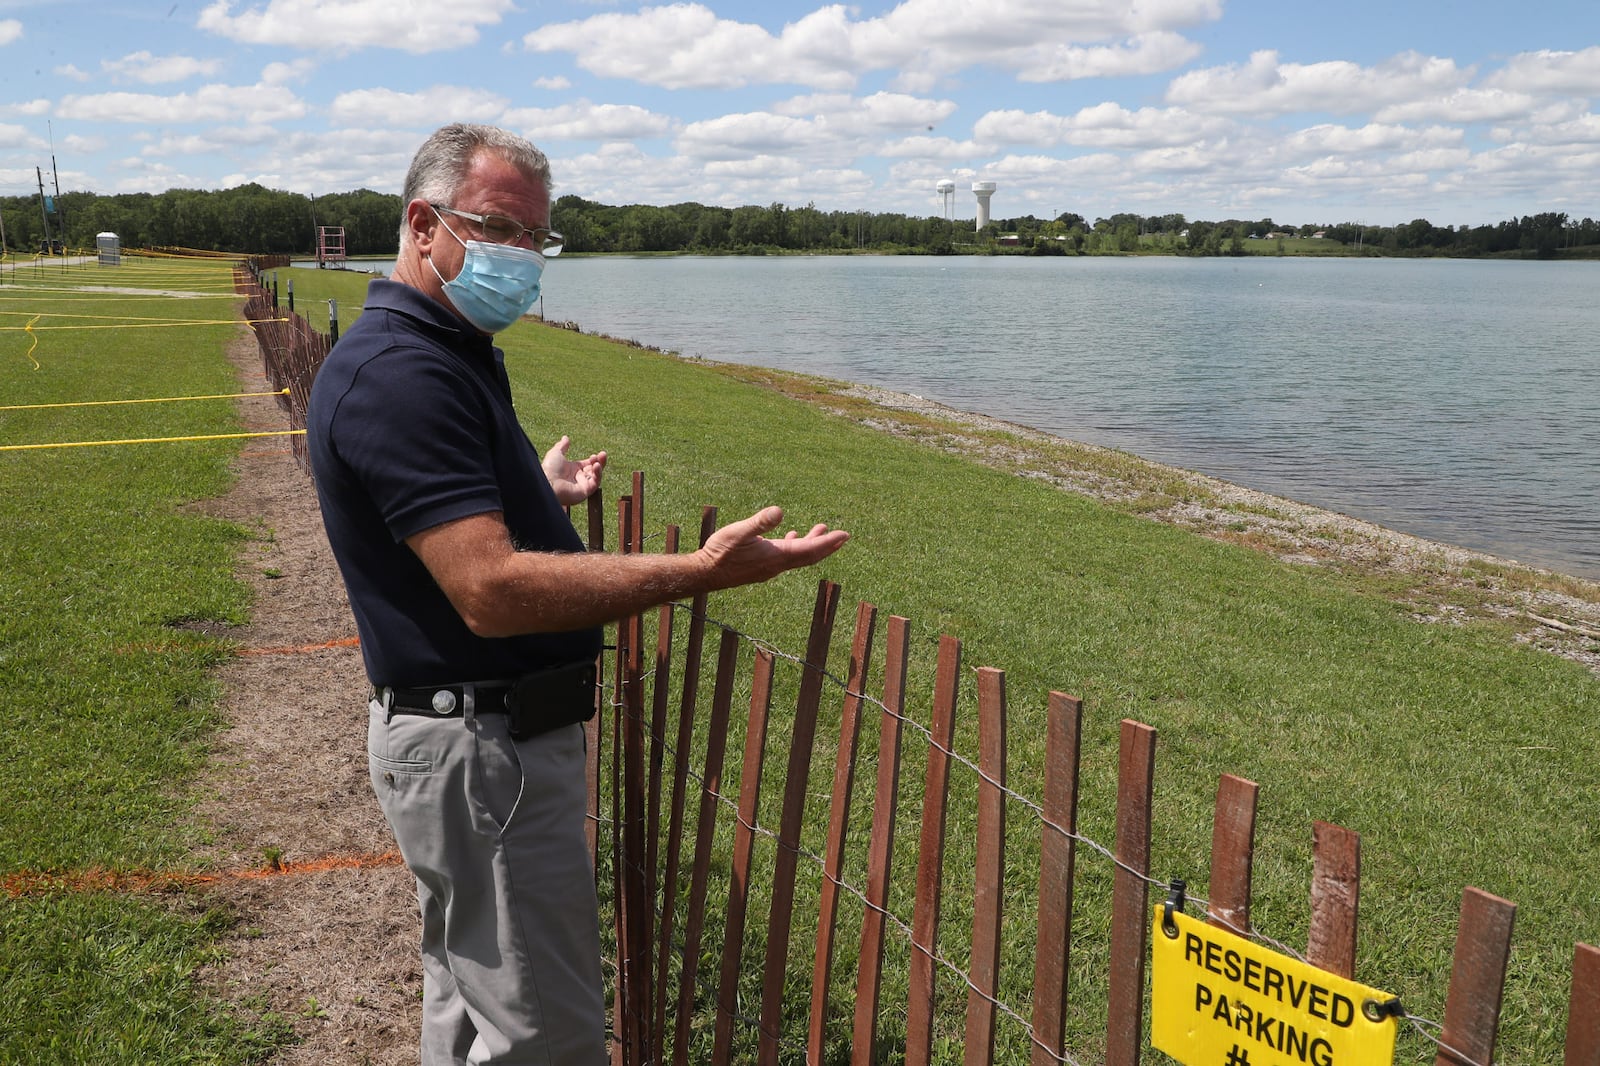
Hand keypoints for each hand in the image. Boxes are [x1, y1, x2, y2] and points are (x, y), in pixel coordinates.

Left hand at [542, 436, 606, 505]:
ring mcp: (582, 485)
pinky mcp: (585, 491)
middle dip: (600, 461)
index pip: (587, 464)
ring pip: (596, 476)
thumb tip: (565, 438)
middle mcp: (578, 478)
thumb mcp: (556, 453)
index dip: (593, 459)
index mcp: (572, 469)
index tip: (597, 454)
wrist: (547, 483)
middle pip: (593, 470)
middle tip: (603, 454)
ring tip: (601, 457)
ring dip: (600, 467)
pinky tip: (597, 465)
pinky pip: (595, 483)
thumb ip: (562, 446)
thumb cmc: (549, 469)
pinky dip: (598, 474)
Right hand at [698, 506, 848, 589]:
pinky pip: (786, 557)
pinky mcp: (762, 567)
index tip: (845, 534)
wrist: (705, 573)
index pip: (809, 550)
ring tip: (821, 530)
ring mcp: (769, 567)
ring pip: (798, 557)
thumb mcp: (738, 532)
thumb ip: (759, 522)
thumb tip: (779, 511)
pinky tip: (791, 537)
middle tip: (843, 536)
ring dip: (811, 545)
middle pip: (809, 556)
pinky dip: (795, 546)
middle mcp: (777, 565)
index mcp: (776, 556)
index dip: (828, 542)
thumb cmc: (720, 553)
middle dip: (827, 545)